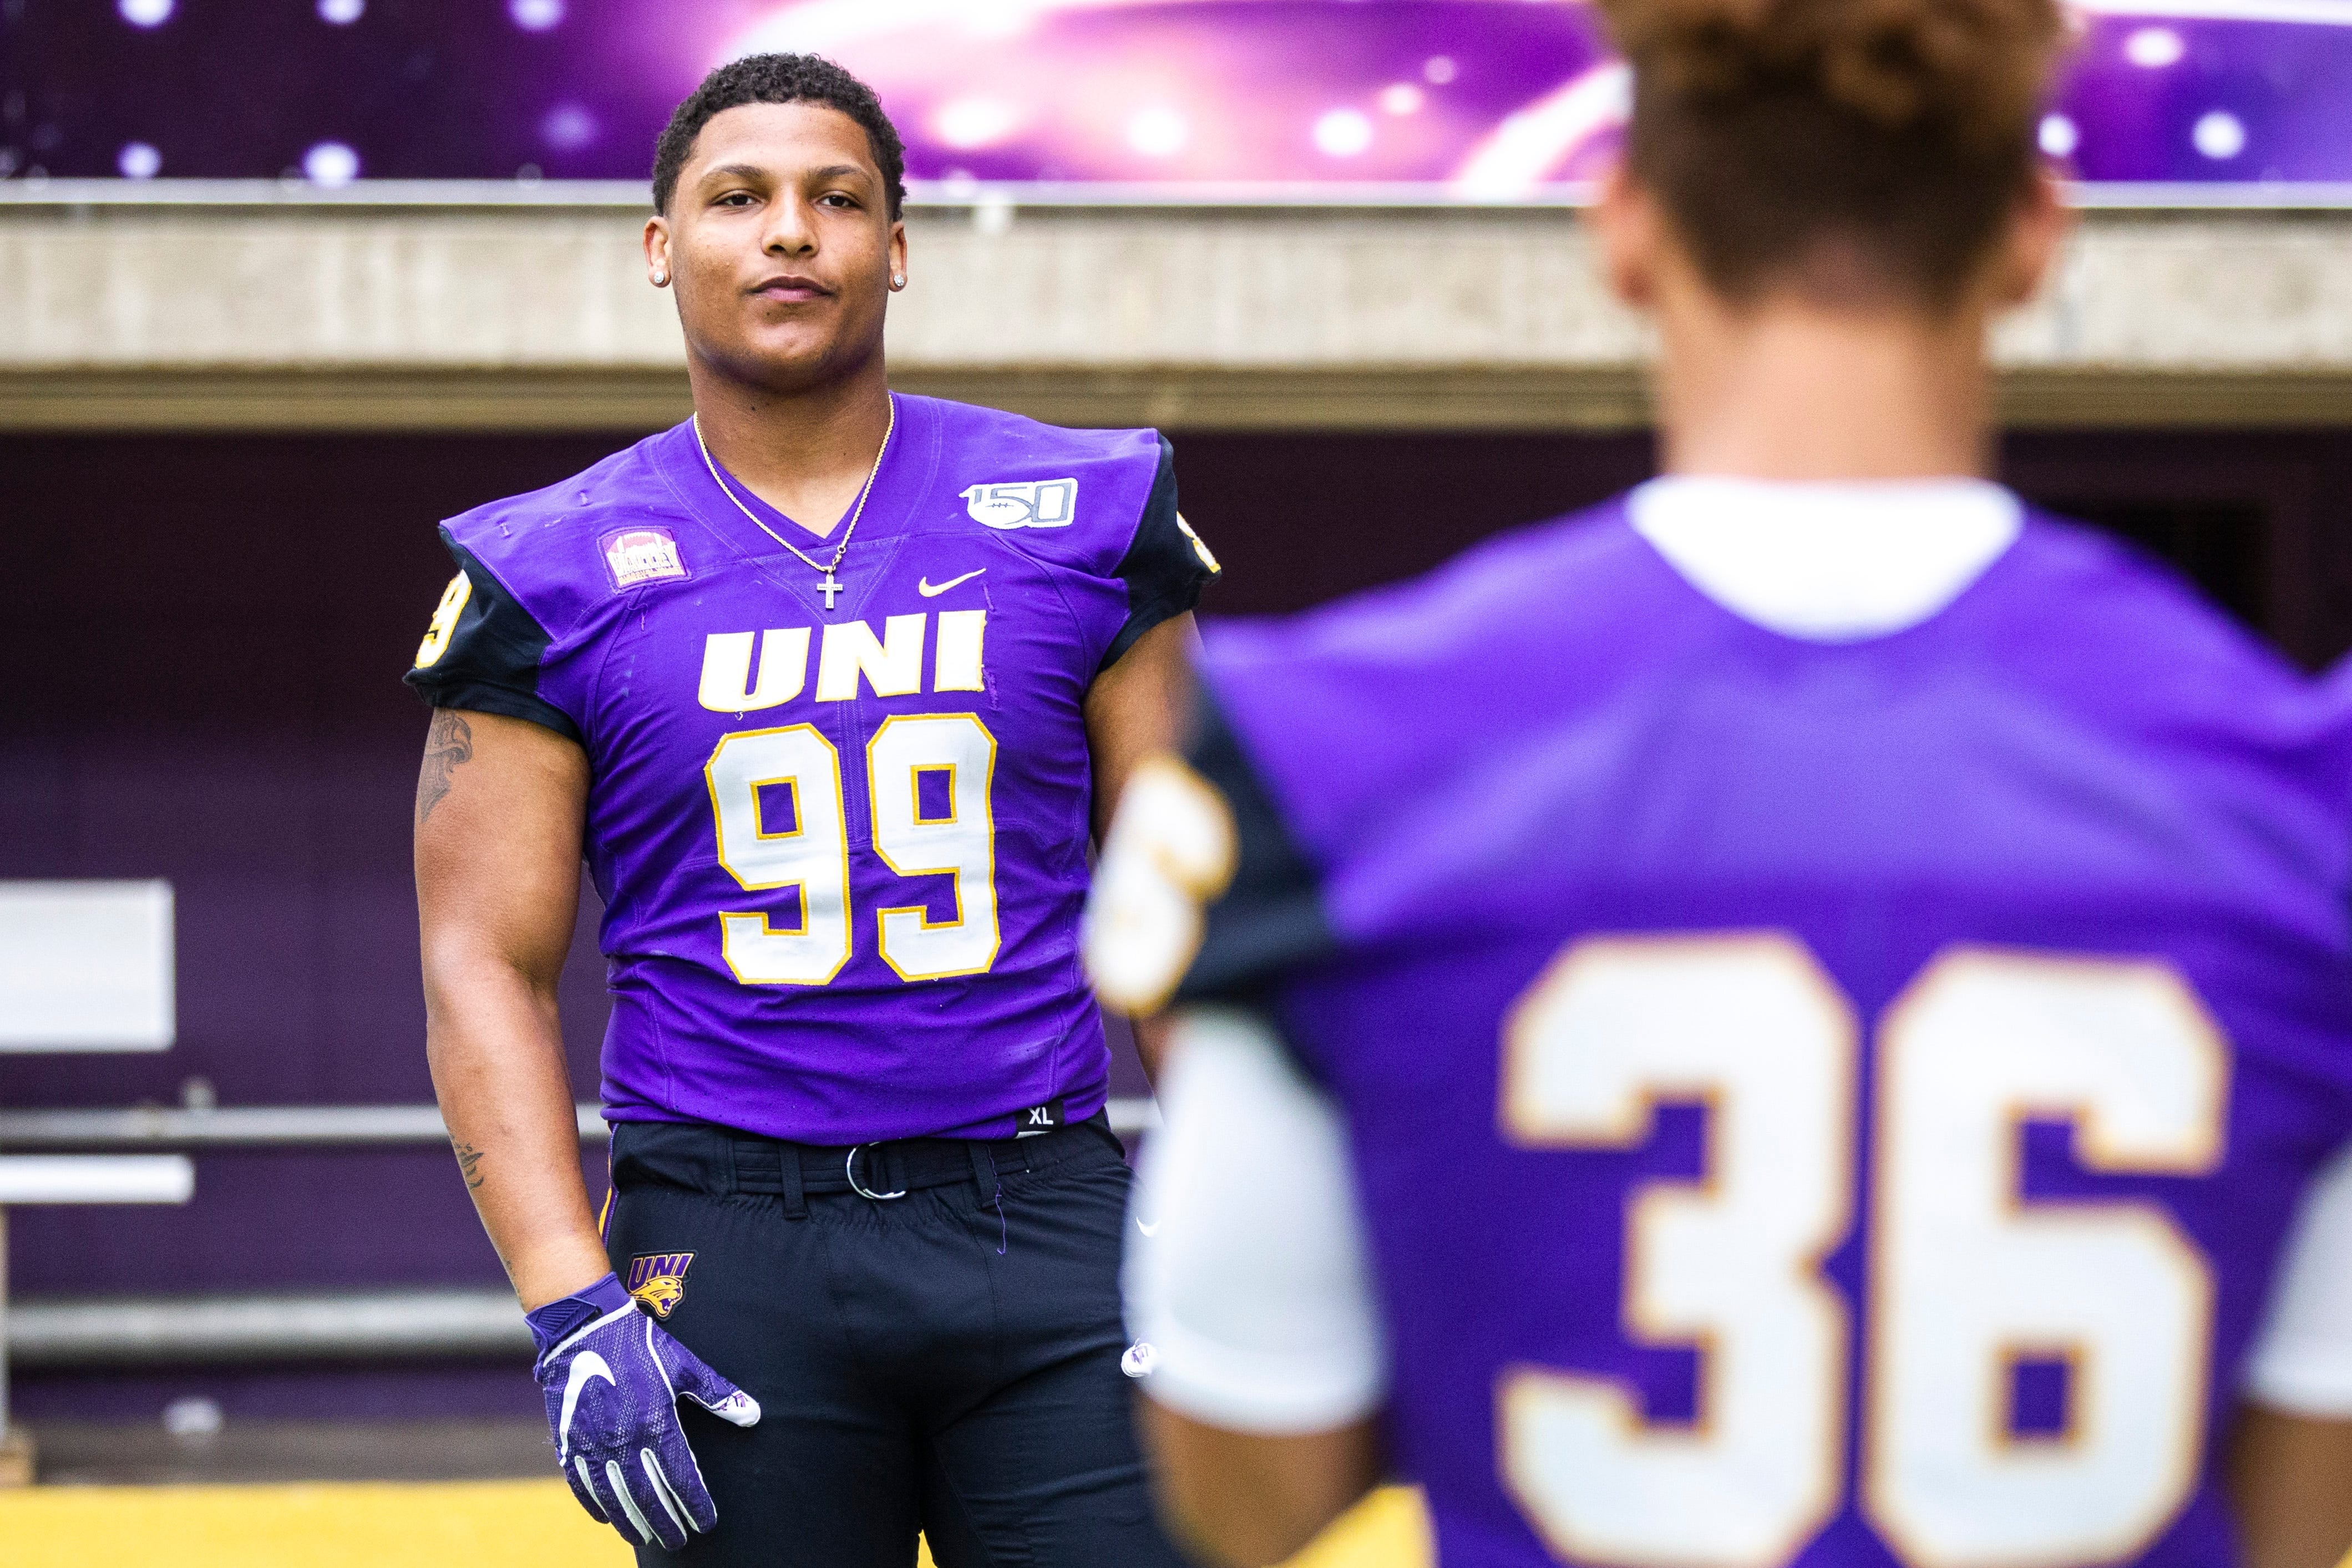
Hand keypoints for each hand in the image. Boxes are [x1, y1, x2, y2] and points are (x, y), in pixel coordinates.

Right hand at [527, 1274, 760, 1549]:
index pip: (681, 1478)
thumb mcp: (684, 1364)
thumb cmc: (639, 1344)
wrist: (583, 1330)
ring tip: (647, 1538)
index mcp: (656, 1424)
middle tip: (679, 1542)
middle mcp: (624, 1442)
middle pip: (648, 1497)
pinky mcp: (570, 1442)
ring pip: (615, 1498)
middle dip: (667, 1523)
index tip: (707, 1523)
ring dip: (633, 1522)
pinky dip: (596, 1505)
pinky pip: (582, 1485)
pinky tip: (608, 1519)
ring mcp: (593, 1445)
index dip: (695, 1504)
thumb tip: (752, 1414)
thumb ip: (717, 1393)